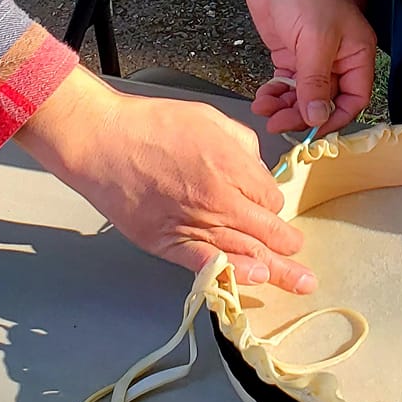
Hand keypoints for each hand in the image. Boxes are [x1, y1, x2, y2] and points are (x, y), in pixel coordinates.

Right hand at [18, 67, 312, 291]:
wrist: (101, 141)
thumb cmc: (150, 125)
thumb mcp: (209, 118)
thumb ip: (242, 144)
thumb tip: (256, 170)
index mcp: (232, 167)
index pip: (271, 197)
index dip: (272, 202)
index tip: (267, 206)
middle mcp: (219, 200)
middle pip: (268, 230)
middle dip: (287, 244)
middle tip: (300, 256)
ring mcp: (193, 224)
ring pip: (245, 251)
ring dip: (277, 270)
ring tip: (300, 283)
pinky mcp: (167, 243)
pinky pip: (206, 264)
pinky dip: (231, 274)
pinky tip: (252, 280)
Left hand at [237, 0, 375, 135]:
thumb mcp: (315, 41)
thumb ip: (316, 82)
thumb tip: (318, 117)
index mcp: (357, 53)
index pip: (355, 98)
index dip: (336, 117)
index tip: (312, 130)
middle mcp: (338, 58)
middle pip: (326, 100)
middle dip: (303, 114)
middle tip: (281, 124)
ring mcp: (312, 57)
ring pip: (303, 95)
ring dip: (285, 107)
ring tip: (267, 111)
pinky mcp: (290, 54)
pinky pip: (286, 84)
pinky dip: (275, 94)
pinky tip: (263, 99)